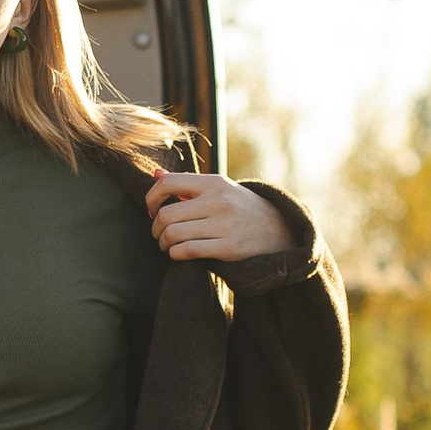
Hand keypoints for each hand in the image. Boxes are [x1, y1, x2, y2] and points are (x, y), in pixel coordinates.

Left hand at [145, 170, 297, 263]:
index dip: (151, 198)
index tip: (152, 210)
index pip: (168, 183)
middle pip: (166, 214)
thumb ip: (187, 184)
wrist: (279, 230)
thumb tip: (154, 174)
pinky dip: (176, 254)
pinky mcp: (229, 247)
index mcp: (214, 182)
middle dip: (155, 228)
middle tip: (159, 234)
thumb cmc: (241, 208)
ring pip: (173, 234)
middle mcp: (218, 201)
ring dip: (164, 243)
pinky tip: (179, 253)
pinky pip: (188, 251)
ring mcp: (224, 224)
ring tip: (168, 245)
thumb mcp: (219, 189)